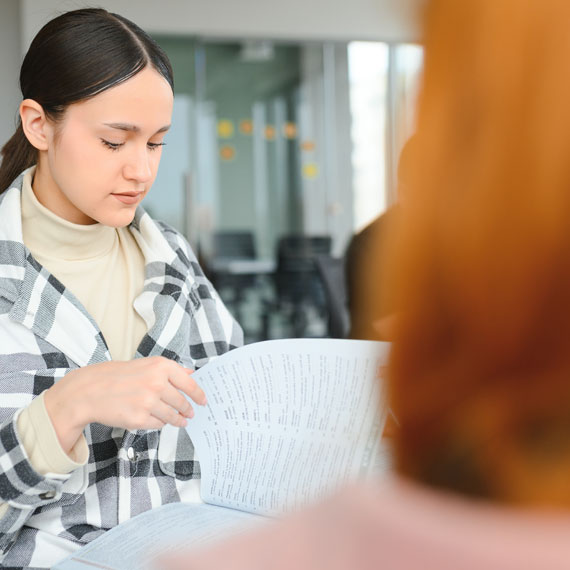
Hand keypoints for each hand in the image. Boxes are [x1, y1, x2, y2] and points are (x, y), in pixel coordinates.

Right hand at [44, 357, 204, 453]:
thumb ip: (170, 370)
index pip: (189, 383)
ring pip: (172, 416)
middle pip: (182, 402)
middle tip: (190, 413)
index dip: (199, 394)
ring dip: (177, 420)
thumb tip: (191, 373)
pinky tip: (156, 420)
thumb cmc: (117, 376)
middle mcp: (157, 383)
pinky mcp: (140, 419)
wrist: (90, 391)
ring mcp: (149, 402)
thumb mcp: (146, 365)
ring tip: (180, 421)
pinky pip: (158, 424)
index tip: (203, 401)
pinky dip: (159, 423)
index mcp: (161, 366)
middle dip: (188, 410)